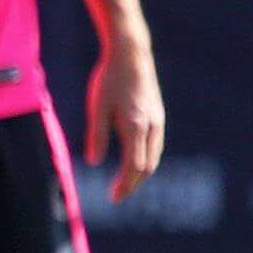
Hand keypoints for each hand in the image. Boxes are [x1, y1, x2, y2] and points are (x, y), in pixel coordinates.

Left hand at [88, 33, 164, 202]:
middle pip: (147, 166)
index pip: (134, 166)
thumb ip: (97, 135)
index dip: (124, 184)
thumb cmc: (110, 79)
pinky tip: (136, 161)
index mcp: (135, 126)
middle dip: (133, 184)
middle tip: (117, 196)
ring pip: (154, 156)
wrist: (132, 54)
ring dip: (141, 173)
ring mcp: (158, 121)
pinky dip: (146, 159)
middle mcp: (151, 127)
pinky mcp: (157, 115)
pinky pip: (155, 145)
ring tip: (125, 184)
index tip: (113, 198)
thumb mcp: (97, 106)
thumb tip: (94, 162)